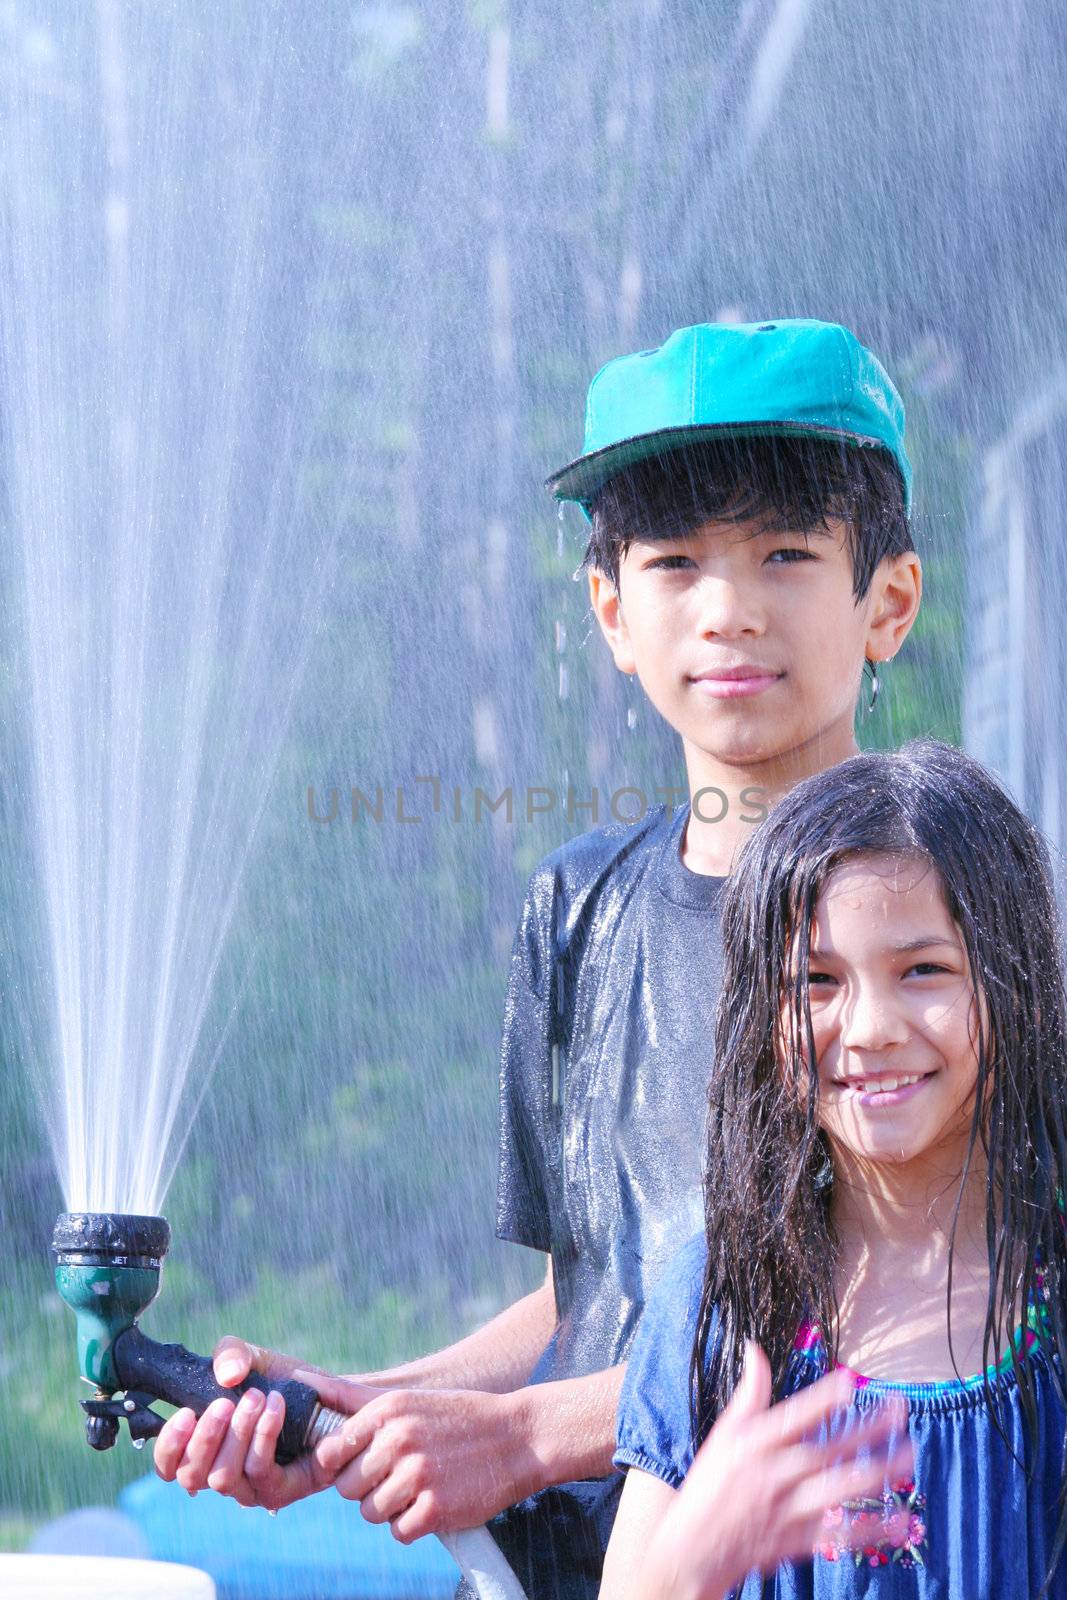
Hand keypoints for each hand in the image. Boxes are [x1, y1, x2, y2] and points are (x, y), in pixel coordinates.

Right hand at [153, 1336, 377, 1511]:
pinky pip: (260, 1472)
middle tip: (226, 1403)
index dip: (168, 1447)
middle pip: (192, 1475)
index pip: (170, 1467)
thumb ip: (230, 1354)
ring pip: (224, 1477)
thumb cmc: (283, 1381)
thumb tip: (226, 1375)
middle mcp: (223, 1473)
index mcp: (206, 1448)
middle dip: (206, 1436)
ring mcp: (250, 1488)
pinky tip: (275, 1406)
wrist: (330, 1394)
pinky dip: (264, 1435)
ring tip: (257, 1398)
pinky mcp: (279, 1491)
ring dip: (238, 1433)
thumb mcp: (253, 1358)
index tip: (185, 1414)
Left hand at [314, 1386, 535, 1541]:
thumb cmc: (460, 1419)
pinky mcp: (434, 1509)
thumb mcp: (410, 1401)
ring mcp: (416, 1475)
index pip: (331, 1451)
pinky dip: (414, 1525)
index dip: (343, 1465)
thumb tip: (306, 1385)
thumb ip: (357, 1403)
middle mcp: (398, 1438)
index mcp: (388, 1410)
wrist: (520, 1439)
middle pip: (347, 1487)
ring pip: (371, 1512)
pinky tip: (435, 1502)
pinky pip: (398, 1532)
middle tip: (402, 1476)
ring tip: (422, 1487)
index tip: (364, 1465)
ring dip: (392, 1508)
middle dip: (368, 1488)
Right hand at [645, 1343, 912, 1599]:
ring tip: (909, 1455)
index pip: (795, 1416)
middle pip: (827, 1451)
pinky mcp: (798, 1540)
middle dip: (866, 1431)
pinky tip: (899, 1519)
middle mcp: (774, 1474)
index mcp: (756, 1443)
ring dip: (877, 1472)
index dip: (822, 1400)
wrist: (693, 1548)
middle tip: (900, 1411)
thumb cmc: (711, 1484)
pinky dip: (871, 1528)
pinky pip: (840, 1533)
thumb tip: (755, 1349)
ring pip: (839, 1489)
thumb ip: (749, 1393)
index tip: (850, 1382)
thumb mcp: (724, 1432)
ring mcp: (788, 1509)